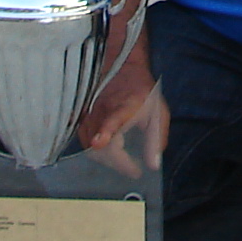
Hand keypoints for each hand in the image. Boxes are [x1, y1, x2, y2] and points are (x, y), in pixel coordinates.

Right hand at [80, 53, 167, 176]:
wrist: (123, 70)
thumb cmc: (143, 94)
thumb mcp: (158, 113)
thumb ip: (156, 138)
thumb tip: (153, 165)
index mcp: (123, 107)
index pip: (111, 119)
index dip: (104, 131)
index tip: (99, 142)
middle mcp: (102, 110)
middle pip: (101, 143)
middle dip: (117, 162)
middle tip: (133, 170)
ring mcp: (90, 114)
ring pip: (90, 145)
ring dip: (107, 159)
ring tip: (124, 162)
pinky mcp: (83, 118)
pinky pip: (85, 141)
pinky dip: (96, 152)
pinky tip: (109, 154)